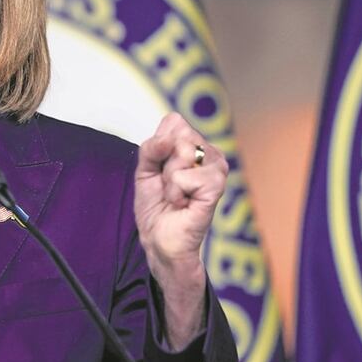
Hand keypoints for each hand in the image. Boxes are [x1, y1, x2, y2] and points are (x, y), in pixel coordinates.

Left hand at [134, 112, 226, 346]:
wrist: (159, 239)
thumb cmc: (155, 206)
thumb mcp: (143, 170)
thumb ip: (152, 147)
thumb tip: (169, 139)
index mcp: (195, 145)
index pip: (174, 121)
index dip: (157, 145)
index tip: (158, 168)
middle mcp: (210, 154)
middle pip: (178, 134)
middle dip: (162, 162)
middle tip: (168, 185)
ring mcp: (217, 169)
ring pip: (183, 152)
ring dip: (169, 179)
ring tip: (176, 194)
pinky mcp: (217, 188)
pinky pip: (186, 176)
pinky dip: (176, 191)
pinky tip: (183, 203)